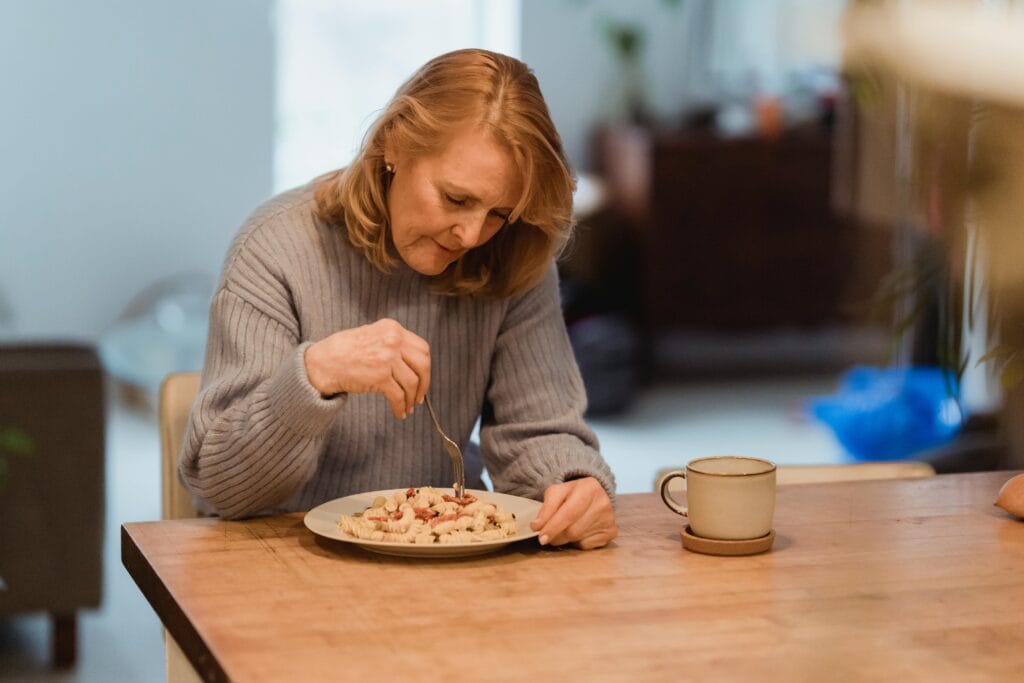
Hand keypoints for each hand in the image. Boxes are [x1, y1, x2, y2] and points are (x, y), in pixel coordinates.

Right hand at [303, 318, 429, 418]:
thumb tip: (412, 363)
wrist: (323, 362)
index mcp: (392, 328)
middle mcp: (393, 341)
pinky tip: (399, 413)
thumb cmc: (344, 350)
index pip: (422, 348)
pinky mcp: (380, 377)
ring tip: (408, 407)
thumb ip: (392, 342)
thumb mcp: (372, 334)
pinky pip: (398, 396)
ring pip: (412, 383)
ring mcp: (387, 359)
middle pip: (423, 365)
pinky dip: (401, 407)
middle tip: (420, 397)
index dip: (425, 366)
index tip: (423, 377)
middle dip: (424, 384)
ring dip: (412, 399)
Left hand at [530, 477, 616, 549]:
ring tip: (564, 528)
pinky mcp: (611, 532)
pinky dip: (577, 542)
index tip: (540, 537)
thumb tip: (537, 526)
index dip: (553, 527)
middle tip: (547, 536)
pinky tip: (579, 531)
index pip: (568, 513)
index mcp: (589, 488)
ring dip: (565, 538)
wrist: (593, 494)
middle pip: (572, 530)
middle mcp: (603, 503)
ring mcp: (609, 518)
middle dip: (556, 535)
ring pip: (578, 539)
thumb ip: (546, 508)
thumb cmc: (572, 494)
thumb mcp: (557, 492)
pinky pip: (586, 545)